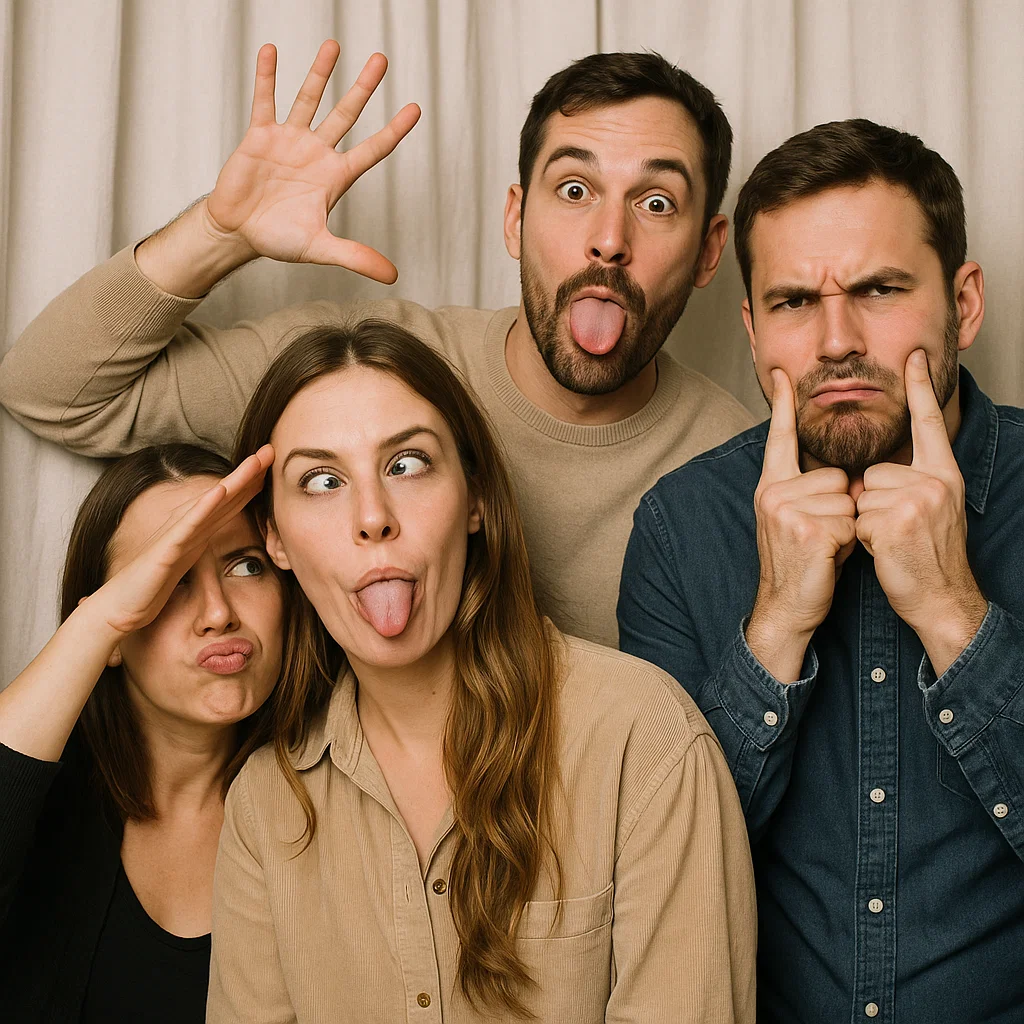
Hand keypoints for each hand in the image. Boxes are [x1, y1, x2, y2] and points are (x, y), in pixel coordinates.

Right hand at [87, 446, 274, 637]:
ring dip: (234, 481)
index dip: (252, 483)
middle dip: (250, 472)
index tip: (274, 464)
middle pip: (225, 495)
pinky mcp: (166, 550)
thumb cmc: (152, 586)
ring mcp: (176, 535)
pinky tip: (219, 491)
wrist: (119, 607)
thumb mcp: (188, 561)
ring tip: (255, 461)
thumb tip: (225, 537)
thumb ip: (202, 544)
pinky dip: (204, 507)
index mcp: (196, 530)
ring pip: (211, 503)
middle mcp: (187, 526)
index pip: (229, 503)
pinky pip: (187, 526)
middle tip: (272, 449)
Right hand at [202, 41, 420, 281]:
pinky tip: (271, 51)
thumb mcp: (320, 248)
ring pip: (309, 99)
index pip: (373, 149)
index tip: (415, 108)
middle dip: (363, 88)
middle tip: (381, 59)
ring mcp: (289, 140)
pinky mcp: (259, 136)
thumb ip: (355, 256)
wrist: (239, 233)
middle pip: (346, 114)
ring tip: (334, 45)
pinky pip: (265, 100)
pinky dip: (267, 77)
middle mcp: (317, 152)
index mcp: (336, 176)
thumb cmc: (279, 240)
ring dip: (320, 73)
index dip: (394, 130)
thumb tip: (392, 275)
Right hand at [747, 370, 857, 681]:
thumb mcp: (796, 520)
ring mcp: (786, 510)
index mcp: (771, 487)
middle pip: (836, 476)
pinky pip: (849, 520)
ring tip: (826, 548)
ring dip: (847, 527)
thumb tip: (847, 478)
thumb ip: (811, 492)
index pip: (779, 438)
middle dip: (842, 508)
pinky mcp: (805, 528)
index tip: (784, 374)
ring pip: (846, 498)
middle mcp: (773, 492)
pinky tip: (828, 557)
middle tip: (823, 537)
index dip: (782, 406)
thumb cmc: (801, 566)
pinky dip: (848, 543)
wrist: (786, 607)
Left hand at [855, 350, 985, 672]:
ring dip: (865, 523)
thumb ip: (909, 483)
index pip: (929, 424)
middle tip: (896, 530)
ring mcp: (918, 500)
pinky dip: (862, 540)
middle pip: (872, 473)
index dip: (920, 389)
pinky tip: (885, 551)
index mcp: (944, 474)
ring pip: (861, 497)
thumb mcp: (929, 510)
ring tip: (891, 541)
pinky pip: (857, 519)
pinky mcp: (897, 520)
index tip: (913, 356)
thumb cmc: (925, 556)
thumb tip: (870, 474)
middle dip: (871, 505)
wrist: (939, 597)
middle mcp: (935, 481)